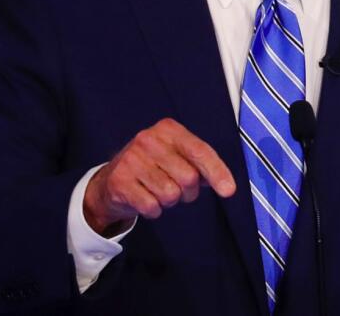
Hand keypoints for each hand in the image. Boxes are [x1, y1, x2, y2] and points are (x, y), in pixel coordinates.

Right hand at [83, 118, 235, 235]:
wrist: (111, 180)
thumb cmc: (154, 167)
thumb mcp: (178, 156)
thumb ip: (202, 164)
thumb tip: (225, 185)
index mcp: (168, 129)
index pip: (200, 151)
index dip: (217, 172)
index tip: (228, 190)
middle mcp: (148, 140)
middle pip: (188, 177)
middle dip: (189, 192)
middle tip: (180, 190)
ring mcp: (131, 160)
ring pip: (170, 194)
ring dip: (170, 201)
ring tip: (160, 192)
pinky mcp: (119, 182)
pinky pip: (151, 206)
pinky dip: (154, 210)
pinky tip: (146, 199)